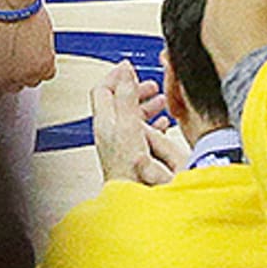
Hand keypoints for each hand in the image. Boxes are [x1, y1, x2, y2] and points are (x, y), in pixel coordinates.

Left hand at [0, 1, 55, 99]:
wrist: (6, 1)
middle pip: (9, 88)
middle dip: (10, 73)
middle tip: (12, 53)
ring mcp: (21, 77)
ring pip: (29, 81)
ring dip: (28, 68)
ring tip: (23, 45)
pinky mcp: (41, 69)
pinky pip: (46, 74)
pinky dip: (43, 62)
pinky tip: (35, 46)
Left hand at [91, 60, 184, 184]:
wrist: (136, 200)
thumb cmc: (129, 170)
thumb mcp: (129, 125)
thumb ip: (126, 97)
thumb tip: (125, 69)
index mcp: (104, 122)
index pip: (102, 90)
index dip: (116, 76)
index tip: (129, 67)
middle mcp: (108, 133)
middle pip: (117, 103)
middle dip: (134, 90)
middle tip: (151, 85)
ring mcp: (120, 146)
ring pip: (130, 118)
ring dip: (145, 106)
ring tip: (161, 102)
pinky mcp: (132, 159)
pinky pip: (141, 135)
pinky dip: (152, 125)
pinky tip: (164, 125)